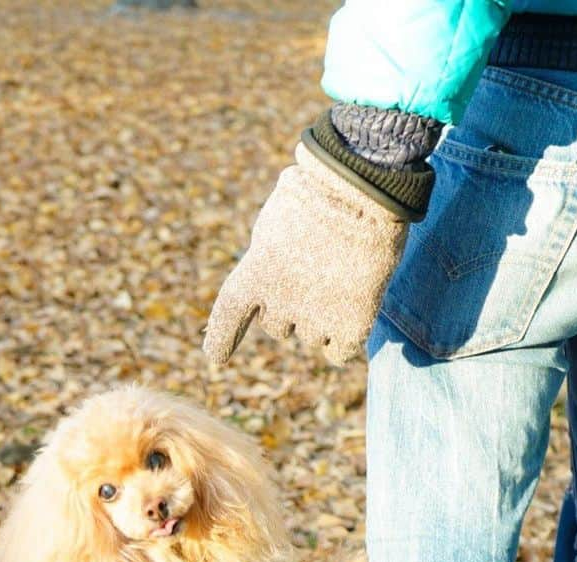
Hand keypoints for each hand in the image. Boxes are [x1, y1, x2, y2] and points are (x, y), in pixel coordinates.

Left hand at [204, 138, 408, 365]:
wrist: (362, 190)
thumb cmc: (317, 192)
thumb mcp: (274, 221)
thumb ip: (267, 260)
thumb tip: (272, 292)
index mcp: (253, 274)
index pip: (229, 314)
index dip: (222, 338)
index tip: (215, 357)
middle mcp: (279, 305)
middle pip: (277, 326)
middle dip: (290, 306)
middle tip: (314, 273)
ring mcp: (315, 319)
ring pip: (311, 335)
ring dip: (321, 316)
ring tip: (341, 276)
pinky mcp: (350, 327)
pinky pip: (338, 351)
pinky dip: (341, 340)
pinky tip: (352, 313)